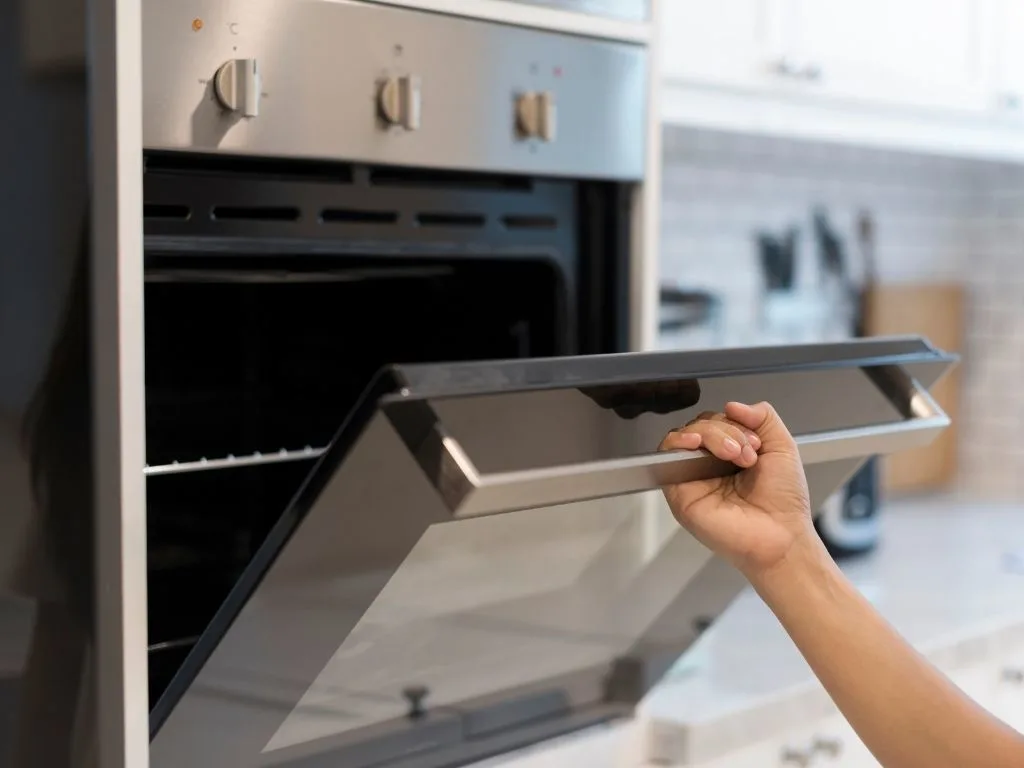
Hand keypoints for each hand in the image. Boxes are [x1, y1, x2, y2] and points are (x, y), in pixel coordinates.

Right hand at [659, 401, 815, 578]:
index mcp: (731, 454)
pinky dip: (679, 442)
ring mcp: (693, 477)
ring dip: (710, 435)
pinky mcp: (679, 491)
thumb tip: (732, 404)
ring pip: (685, 435)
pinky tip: (698, 444)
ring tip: (735, 455)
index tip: (756, 441)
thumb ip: (763, 416)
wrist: (781, 536)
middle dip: (726, 430)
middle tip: (748, 453)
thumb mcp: (782, 446)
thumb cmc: (783, 503)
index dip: (734, 422)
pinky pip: (667, 455)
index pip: (718, 421)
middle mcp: (709, 465)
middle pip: (700, 425)